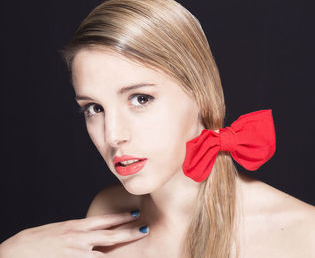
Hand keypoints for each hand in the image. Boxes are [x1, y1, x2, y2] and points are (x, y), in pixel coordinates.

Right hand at [0, 211, 147, 257]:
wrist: (15, 253)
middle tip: (145, 229)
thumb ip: (76, 232)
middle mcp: (79, 239)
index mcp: (75, 227)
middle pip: (110, 235)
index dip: (121, 217)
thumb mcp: (58, 231)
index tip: (135, 214)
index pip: (104, 220)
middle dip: (129, 232)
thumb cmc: (34, 242)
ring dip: (120, 254)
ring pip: (105, 255)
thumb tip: (89, 234)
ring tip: (135, 253)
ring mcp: (76, 253)